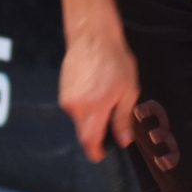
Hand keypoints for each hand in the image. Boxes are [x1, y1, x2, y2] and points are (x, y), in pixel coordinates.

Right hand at [59, 29, 138, 162]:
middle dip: (97, 132)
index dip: (96, 152)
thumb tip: (123, 140)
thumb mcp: (129, 90)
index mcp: (94, 107)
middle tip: (112, 120)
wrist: (93, 36)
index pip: (90, 141)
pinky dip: (85, 105)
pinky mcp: (63, 90)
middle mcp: (76, 106)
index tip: (102, 155)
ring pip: (79, 119)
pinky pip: (74, 106)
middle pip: (84, 132)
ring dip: (92, 116)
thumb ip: (124, 118)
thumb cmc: (114, 60)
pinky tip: (95, 89)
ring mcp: (66, 98)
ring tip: (105, 96)